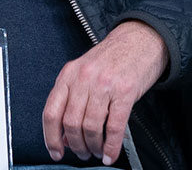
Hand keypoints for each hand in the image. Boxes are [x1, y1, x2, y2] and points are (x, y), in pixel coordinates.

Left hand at [42, 20, 168, 165]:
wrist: (140, 39)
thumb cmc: (113, 57)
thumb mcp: (85, 72)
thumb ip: (72, 99)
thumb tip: (65, 134)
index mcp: (69, 74)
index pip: (51, 112)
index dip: (51, 137)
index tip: (56, 151)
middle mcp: (83, 78)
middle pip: (71, 123)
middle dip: (76, 145)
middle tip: (82, 153)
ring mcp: (104, 84)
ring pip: (91, 127)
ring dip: (93, 146)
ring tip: (97, 152)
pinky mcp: (125, 92)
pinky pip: (114, 127)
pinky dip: (111, 146)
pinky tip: (111, 153)